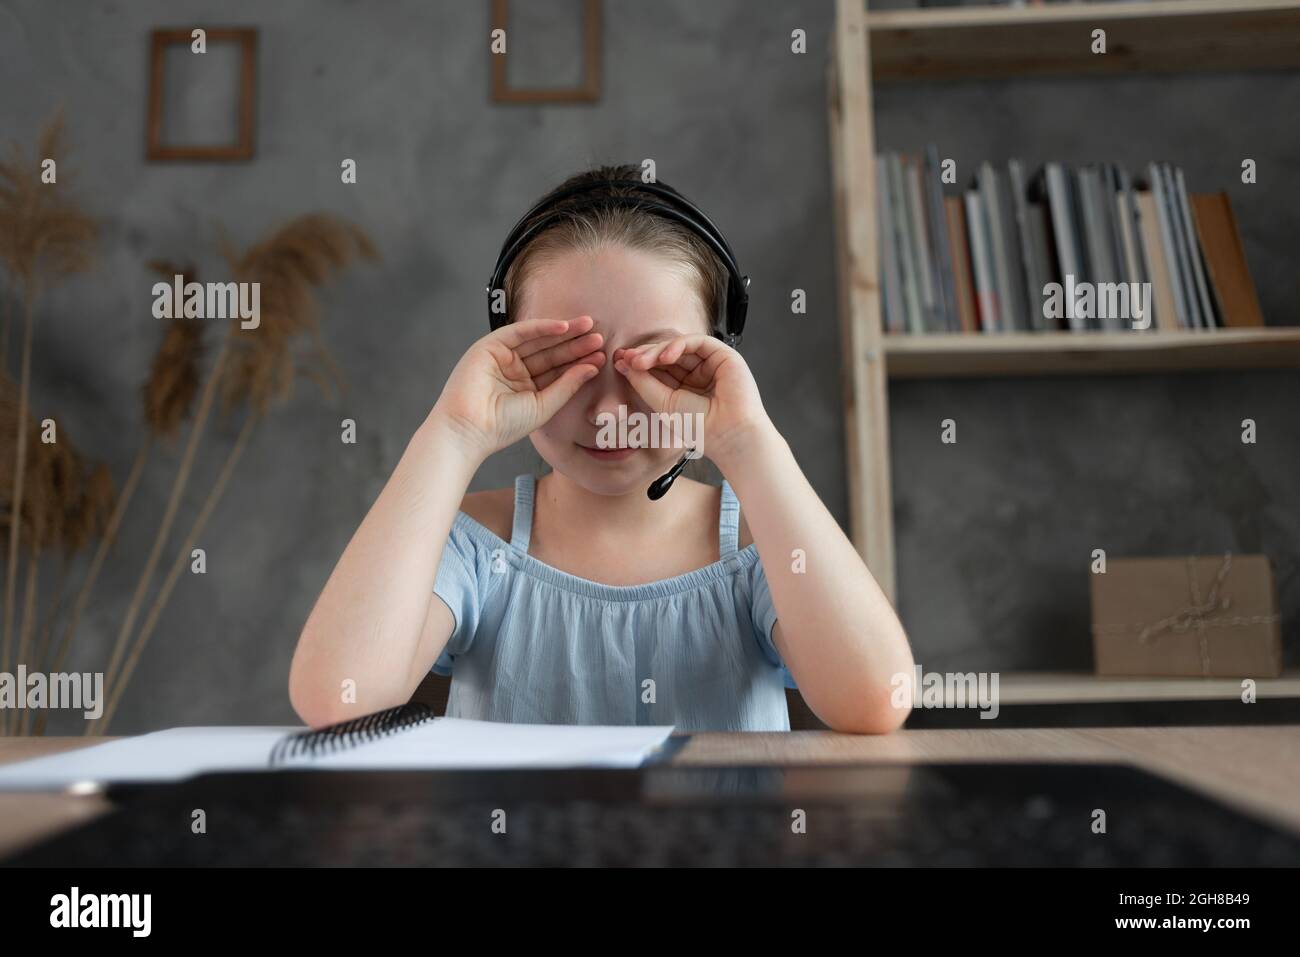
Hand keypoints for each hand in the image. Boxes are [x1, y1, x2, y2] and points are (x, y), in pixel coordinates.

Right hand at [432, 316, 604, 459]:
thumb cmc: (503, 426)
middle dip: (575, 344)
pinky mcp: (489, 346)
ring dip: (563, 333)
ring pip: (538, 340)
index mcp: (525, 387)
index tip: (602, 356)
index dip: (579, 362)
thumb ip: (567, 385)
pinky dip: (541, 327)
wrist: (469, 429)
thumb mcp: (544, 405)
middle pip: (550, 352)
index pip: (557, 370)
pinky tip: (563, 326)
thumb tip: (592, 367)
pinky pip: (519, 332)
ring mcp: (502, 357)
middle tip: (600, 337)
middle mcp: (514, 369)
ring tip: (589, 327)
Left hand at [612, 334, 770, 469]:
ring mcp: (710, 363)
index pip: (658, 368)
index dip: (639, 363)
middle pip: (666, 355)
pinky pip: (696, 342)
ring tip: (641, 361)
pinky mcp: (722, 355)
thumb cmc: (700, 426)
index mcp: (684, 387)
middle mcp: (697, 373)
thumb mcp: (663, 403)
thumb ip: (644, 383)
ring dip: (657, 351)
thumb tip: (624, 364)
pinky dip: (678, 345)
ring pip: (679, 346)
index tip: (620, 362)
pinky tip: (664, 356)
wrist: (728, 434)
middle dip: (644, 355)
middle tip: (627, 358)